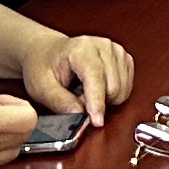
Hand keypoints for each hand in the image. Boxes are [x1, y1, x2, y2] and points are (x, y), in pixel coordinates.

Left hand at [17, 31, 133, 127]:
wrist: (47, 52)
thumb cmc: (42, 66)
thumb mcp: (40, 87)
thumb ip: (60, 102)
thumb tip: (80, 115)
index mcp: (82, 49)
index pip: (96, 78)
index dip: (97, 103)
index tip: (97, 121)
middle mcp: (104, 47)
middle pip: (113, 87)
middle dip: (96, 103)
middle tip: (76, 100)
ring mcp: (117, 51)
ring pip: (122, 90)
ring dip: (105, 100)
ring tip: (84, 93)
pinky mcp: (124, 59)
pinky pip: (127, 87)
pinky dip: (113, 95)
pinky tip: (97, 89)